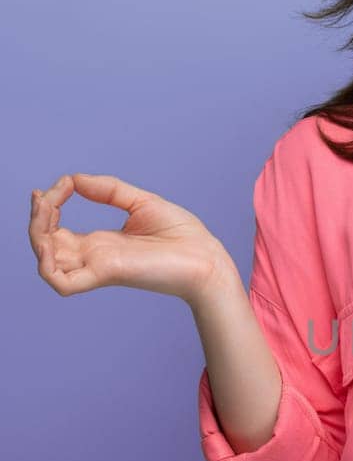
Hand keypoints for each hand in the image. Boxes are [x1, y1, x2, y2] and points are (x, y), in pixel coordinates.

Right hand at [28, 172, 235, 302]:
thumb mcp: (141, 202)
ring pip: (47, 262)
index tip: (61, 185)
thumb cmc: (183, 236)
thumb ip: (108, 189)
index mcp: (101, 243)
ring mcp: (98, 267)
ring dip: (36, 236)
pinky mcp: (106, 275)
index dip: (48, 208)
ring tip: (44, 210)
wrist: (208, 259)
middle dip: (37, 219)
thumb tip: (74, 178)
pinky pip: (62, 282)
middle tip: (43, 197)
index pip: (57, 231)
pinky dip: (46, 265)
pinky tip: (49, 240)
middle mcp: (95, 256)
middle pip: (46, 244)